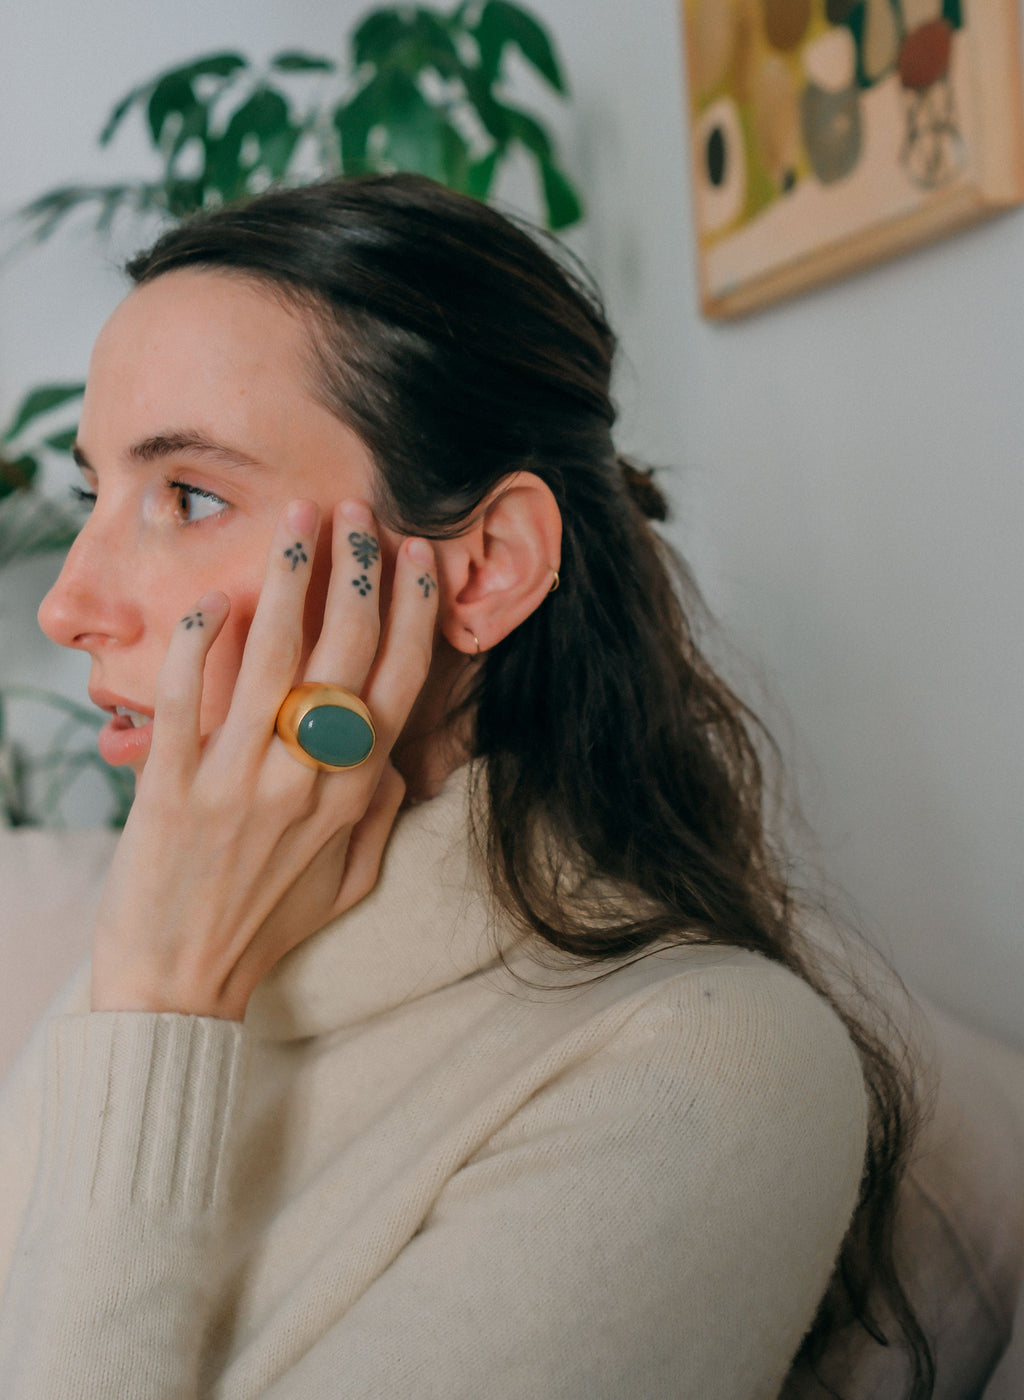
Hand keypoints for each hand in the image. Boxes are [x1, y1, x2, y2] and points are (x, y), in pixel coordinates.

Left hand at [90, 499, 437, 1019]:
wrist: (178, 986)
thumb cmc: (268, 928)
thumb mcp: (351, 881)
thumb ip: (381, 814)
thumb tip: (395, 755)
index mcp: (354, 797)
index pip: (397, 683)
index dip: (411, 612)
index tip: (414, 557)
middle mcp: (305, 780)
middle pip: (344, 652)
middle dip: (356, 570)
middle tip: (357, 511)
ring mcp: (238, 782)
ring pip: (272, 657)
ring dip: (288, 579)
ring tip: (297, 521)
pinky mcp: (171, 789)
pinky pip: (187, 699)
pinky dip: (198, 645)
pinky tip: (212, 601)